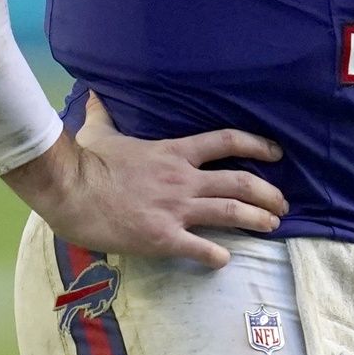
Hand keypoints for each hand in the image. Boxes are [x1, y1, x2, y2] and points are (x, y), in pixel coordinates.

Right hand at [1, 91, 288, 268]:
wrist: (70, 190)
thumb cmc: (85, 161)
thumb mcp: (99, 131)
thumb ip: (103, 113)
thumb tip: (94, 94)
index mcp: (174, 152)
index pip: (226, 142)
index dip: (257, 145)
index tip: (276, 153)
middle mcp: (183, 179)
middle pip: (240, 182)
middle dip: (268, 193)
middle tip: (282, 204)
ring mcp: (176, 209)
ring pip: (230, 213)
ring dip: (257, 220)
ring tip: (272, 226)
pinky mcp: (163, 237)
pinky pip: (200, 248)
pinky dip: (217, 256)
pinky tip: (224, 260)